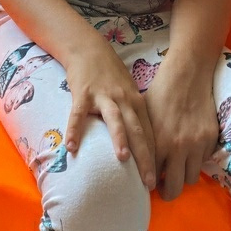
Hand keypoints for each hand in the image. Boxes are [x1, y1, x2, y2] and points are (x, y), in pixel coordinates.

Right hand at [65, 47, 156, 190]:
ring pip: (115, 120)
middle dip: (145, 157)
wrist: (89, 49)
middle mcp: (124, 100)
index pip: (149, 133)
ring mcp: (103, 96)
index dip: (155, 156)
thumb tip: (141, 145)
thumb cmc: (110, 75)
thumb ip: (134, 115)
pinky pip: (78, 114)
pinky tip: (71, 147)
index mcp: (136, 103)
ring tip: (123, 159)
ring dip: (119, 138)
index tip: (159, 178)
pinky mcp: (83, 93)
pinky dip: (75, 129)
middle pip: (137, 131)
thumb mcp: (128, 92)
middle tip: (149, 181)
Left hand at [143, 58, 218, 201]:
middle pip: (175, 188)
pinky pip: (204, 161)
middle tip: (164, 186)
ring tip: (178, 167)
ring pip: (192, 178)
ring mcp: (198, 144)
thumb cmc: (160, 92)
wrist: (187, 74)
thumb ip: (144, 142)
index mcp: (158, 142)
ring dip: (184, 175)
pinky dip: (197, 160)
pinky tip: (190, 149)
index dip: (150, 182)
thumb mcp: (145, 117)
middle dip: (168, 192)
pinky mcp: (211, 139)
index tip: (149, 183)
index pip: (152, 177)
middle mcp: (179, 148)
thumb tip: (137, 161)